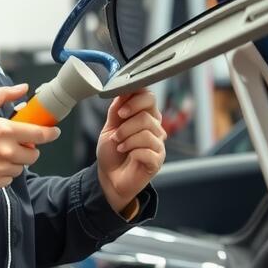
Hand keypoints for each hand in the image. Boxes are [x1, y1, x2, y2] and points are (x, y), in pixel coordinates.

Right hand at [0, 84, 60, 188]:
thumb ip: (5, 94)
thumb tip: (24, 88)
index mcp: (5, 131)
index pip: (38, 134)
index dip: (50, 133)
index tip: (54, 132)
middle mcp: (5, 151)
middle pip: (33, 155)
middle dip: (30, 148)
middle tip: (19, 143)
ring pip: (21, 168)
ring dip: (17, 161)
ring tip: (3, 153)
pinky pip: (8, 180)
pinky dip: (5, 173)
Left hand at [96, 89, 165, 214]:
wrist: (109, 177)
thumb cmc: (112, 152)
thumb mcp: (110, 127)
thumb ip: (117, 109)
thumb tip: (123, 90)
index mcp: (145, 116)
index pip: (149, 97)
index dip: (135, 100)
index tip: (120, 111)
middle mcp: (155, 128)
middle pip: (147, 115)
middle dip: (126, 124)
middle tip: (116, 133)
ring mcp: (158, 144)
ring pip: (146, 132)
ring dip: (127, 139)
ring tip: (119, 145)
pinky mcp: (157, 160)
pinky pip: (147, 150)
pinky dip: (133, 151)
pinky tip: (128, 154)